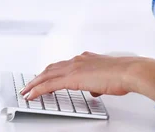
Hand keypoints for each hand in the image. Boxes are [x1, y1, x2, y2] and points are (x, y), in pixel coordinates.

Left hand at [20, 52, 154, 101]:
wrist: (128, 71)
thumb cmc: (123, 74)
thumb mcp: (107, 79)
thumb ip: (98, 83)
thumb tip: (95, 89)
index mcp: (86, 59)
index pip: (63, 65)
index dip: (51, 72)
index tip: (44, 77)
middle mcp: (78, 60)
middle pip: (51, 68)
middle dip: (38, 77)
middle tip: (29, 85)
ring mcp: (74, 67)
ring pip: (47, 75)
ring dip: (34, 83)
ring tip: (26, 91)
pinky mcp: (72, 77)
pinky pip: (49, 84)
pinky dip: (38, 90)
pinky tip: (32, 95)